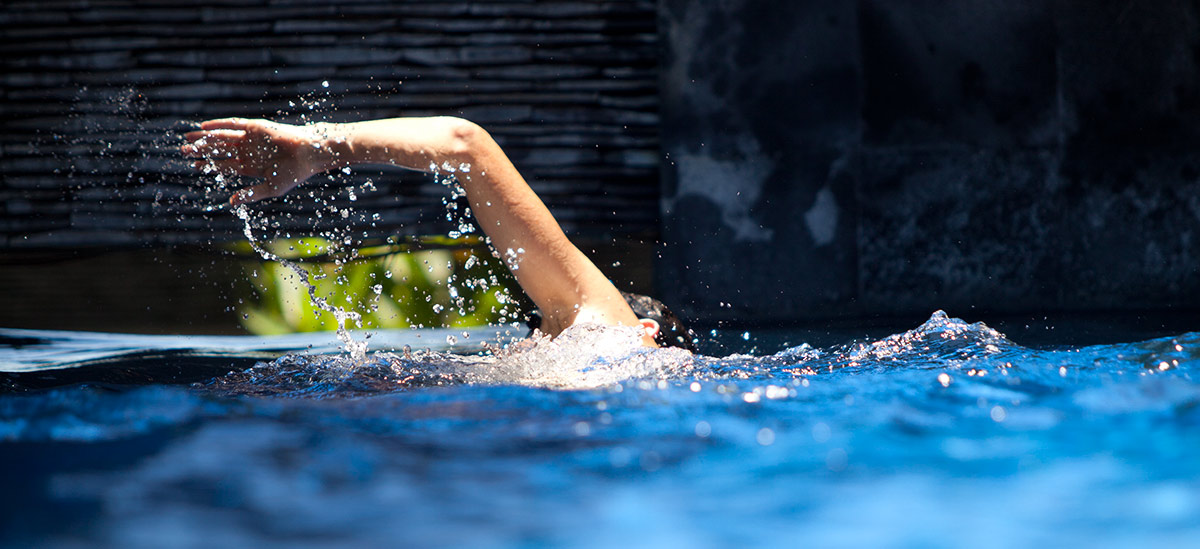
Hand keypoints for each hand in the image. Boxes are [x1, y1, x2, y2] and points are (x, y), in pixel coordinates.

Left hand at [183, 118, 326, 204]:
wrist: (309, 154)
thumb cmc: (295, 173)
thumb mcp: (271, 187)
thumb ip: (250, 194)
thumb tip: (231, 203)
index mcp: (251, 167)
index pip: (225, 166)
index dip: (209, 166)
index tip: (194, 166)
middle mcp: (249, 152)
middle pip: (219, 150)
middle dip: (201, 151)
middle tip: (183, 151)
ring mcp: (251, 139)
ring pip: (222, 138)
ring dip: (205, 138)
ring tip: (187, 138)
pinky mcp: (255, 127)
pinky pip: (233, 125)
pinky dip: (218, 125)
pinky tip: (203, 127)